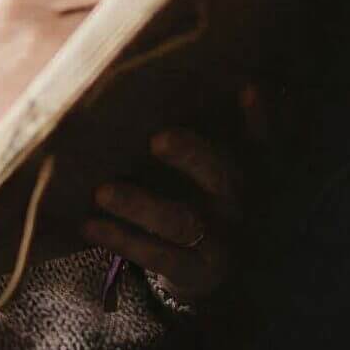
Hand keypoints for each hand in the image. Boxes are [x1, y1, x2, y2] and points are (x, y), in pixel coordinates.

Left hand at [82, 79, 276, 307]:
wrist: (211, 267)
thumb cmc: (201, 196)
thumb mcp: (211, 165)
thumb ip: (206, 128)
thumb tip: (174, 79)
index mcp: (246, 170)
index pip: (259, 139)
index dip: (259, 117)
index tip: (249, 87)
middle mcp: (239, 203)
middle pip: (221, 175)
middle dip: (191, 154)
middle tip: (158, 139)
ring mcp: (220, 240)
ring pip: (179, 220)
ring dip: (139, 204)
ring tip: (102, 192)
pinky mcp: (195, 270)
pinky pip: (157, 255)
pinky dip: (121, 239)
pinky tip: (90, 225)